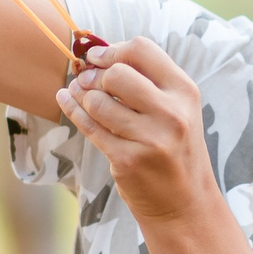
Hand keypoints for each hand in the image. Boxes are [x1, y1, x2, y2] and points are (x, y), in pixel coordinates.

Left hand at [56, 39, 219, 225]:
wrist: (185, 204)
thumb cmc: (175, 149)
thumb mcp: (177, 110)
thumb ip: (147, 81)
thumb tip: (97, 55)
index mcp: (185, 92)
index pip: (142, 50)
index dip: (112, 49)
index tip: (95, 56)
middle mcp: (171, 113)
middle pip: (117, 73)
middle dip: (95, 74)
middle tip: (86, 79)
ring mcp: (150, 139)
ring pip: (98, 101)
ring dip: (82, 95)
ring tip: (79, 93)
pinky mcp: (127, 160)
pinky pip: (90, 128)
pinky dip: (73, 110)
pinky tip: (66, 100)